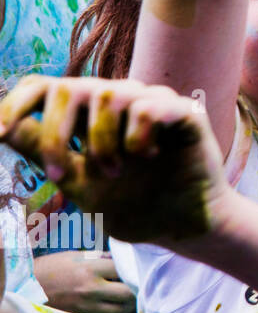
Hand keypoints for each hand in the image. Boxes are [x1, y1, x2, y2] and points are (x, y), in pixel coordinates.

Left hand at [0, 77, 231, 246]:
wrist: (180, 225)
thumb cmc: (132, 204)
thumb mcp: (76, 182)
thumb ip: (42, 152)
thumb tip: (0, 128)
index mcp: (89, 115)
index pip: (44, 87)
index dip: (16, 102)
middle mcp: (119, 101)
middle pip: (70, 87)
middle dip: (57, 133)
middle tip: (59, 173)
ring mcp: (152, 102)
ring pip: (108, 94)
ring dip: (102, 142)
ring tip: (116, 172)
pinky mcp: (184, 111)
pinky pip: (147, 108)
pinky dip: (138, 138)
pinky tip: (148, 157)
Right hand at [31, 251, 133, 312]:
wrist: (24, 289)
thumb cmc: (50, 268)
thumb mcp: (75, 256)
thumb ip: (100, 259)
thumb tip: (123, 261)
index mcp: (89, 269)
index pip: (123, 270)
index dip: (131, 270)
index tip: (132, 270)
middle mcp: (89, 289)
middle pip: (128, 294)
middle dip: (134, 290)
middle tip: (133, 287)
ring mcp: (85, 307)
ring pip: (120, 311)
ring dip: (125, 305)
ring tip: (121, 298)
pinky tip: (107, 309)